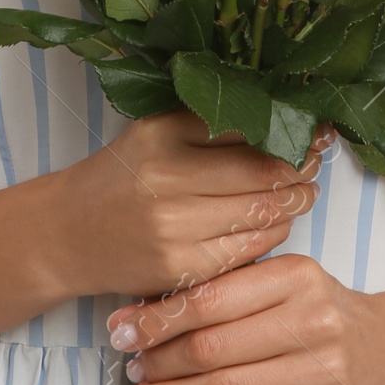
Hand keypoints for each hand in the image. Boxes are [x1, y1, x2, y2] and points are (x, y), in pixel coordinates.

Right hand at [54, 111, 329, 303]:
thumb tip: (284, 116)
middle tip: (316, 164)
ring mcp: (173, 230)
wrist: (67, 233)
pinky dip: (271, 234)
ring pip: (260, 215)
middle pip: (262, 177)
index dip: (292, 134)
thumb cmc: (121, 175)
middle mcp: (165, 181)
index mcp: (161, 137)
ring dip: (293, 204)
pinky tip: (274, 222)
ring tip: (304, 192)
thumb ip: (211, 123)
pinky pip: (246, 251)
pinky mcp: (179, 269)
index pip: (248, 133)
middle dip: (301, 171)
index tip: (317, 131)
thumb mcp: (155, 132)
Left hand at [105, 251, 384, 384]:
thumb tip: (146, 314)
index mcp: (296, 276)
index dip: (158, 318)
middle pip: (213, 347)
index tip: (120, 330)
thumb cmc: (323, 313)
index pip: (211, 298)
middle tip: (128, 370)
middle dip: (159, 361)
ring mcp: (322, 372)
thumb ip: (229, 293)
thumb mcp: (286, 285)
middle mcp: (312, 320)